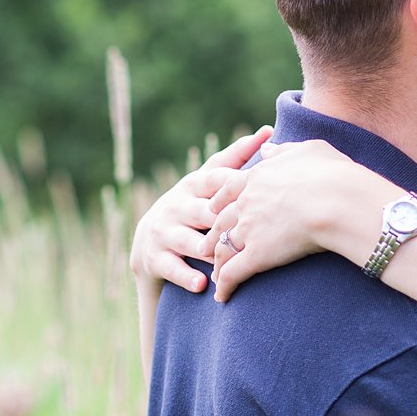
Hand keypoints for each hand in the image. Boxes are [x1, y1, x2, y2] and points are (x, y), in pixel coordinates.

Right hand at [128, 127, 272, 293]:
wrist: (149, 241)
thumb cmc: (192, 206)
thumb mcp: (207, 183)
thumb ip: (234, 159)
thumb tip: (267, 130)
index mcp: (193, 185)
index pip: (215, 179)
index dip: (234, 182)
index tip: (258, 184)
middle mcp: (177, 205)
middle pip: (204, 212)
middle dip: (225, 221)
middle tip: (251, 229)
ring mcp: (164, 232)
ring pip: (191, 241)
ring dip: (210, 252)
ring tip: (229, 262)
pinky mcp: (155, 257)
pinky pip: (172, 267)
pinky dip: (187, 276)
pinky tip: (202, 284)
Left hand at [204, 139, 383, 301]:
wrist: (336, 199)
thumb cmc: (331, 173)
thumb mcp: (307, 150)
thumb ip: (282, 150)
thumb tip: (267, 147)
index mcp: (256, 177)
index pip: (228, 190)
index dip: (219, 202)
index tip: (213, 210)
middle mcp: (246, 203)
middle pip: (220, 221)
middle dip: (212, 235)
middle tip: (206, 247)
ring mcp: (248, 230)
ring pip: (222, 249)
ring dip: (217, 263)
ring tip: (214, 274)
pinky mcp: (256, 256)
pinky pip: (233, 274)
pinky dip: (224, 286)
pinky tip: (222, 297)